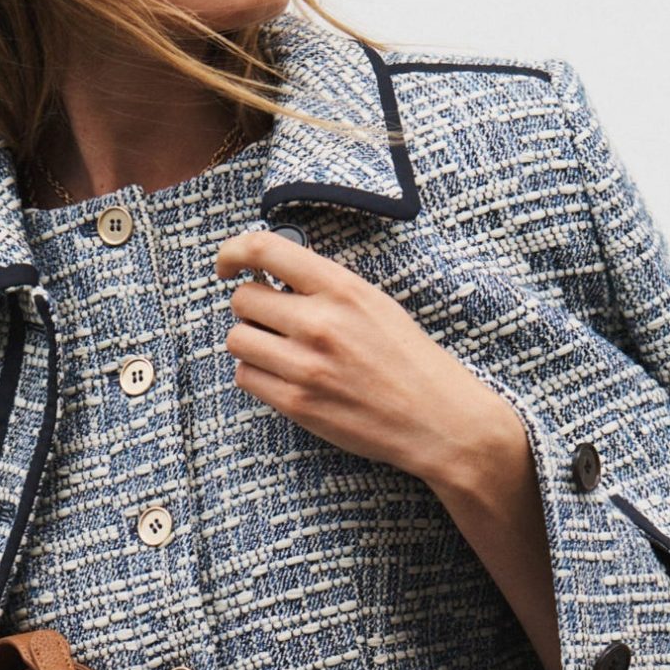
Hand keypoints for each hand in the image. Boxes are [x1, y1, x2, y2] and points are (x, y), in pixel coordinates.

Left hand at [214, 227, 562, 669]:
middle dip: (251, 307)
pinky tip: (284, 376)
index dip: (234, 252)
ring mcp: (305, 365)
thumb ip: (327, 288)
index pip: (265, 249)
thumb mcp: (376, 305)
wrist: (440, 420)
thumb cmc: (409, 359)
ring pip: (237, 339)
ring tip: (280, 350)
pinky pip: (245, 377)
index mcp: (342, 288)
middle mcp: (320, 322)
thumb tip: (273, 272)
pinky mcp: (296, 403)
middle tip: (272, 319)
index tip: (229, 264)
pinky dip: (257, 374)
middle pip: (243, 299)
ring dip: (250, 342)